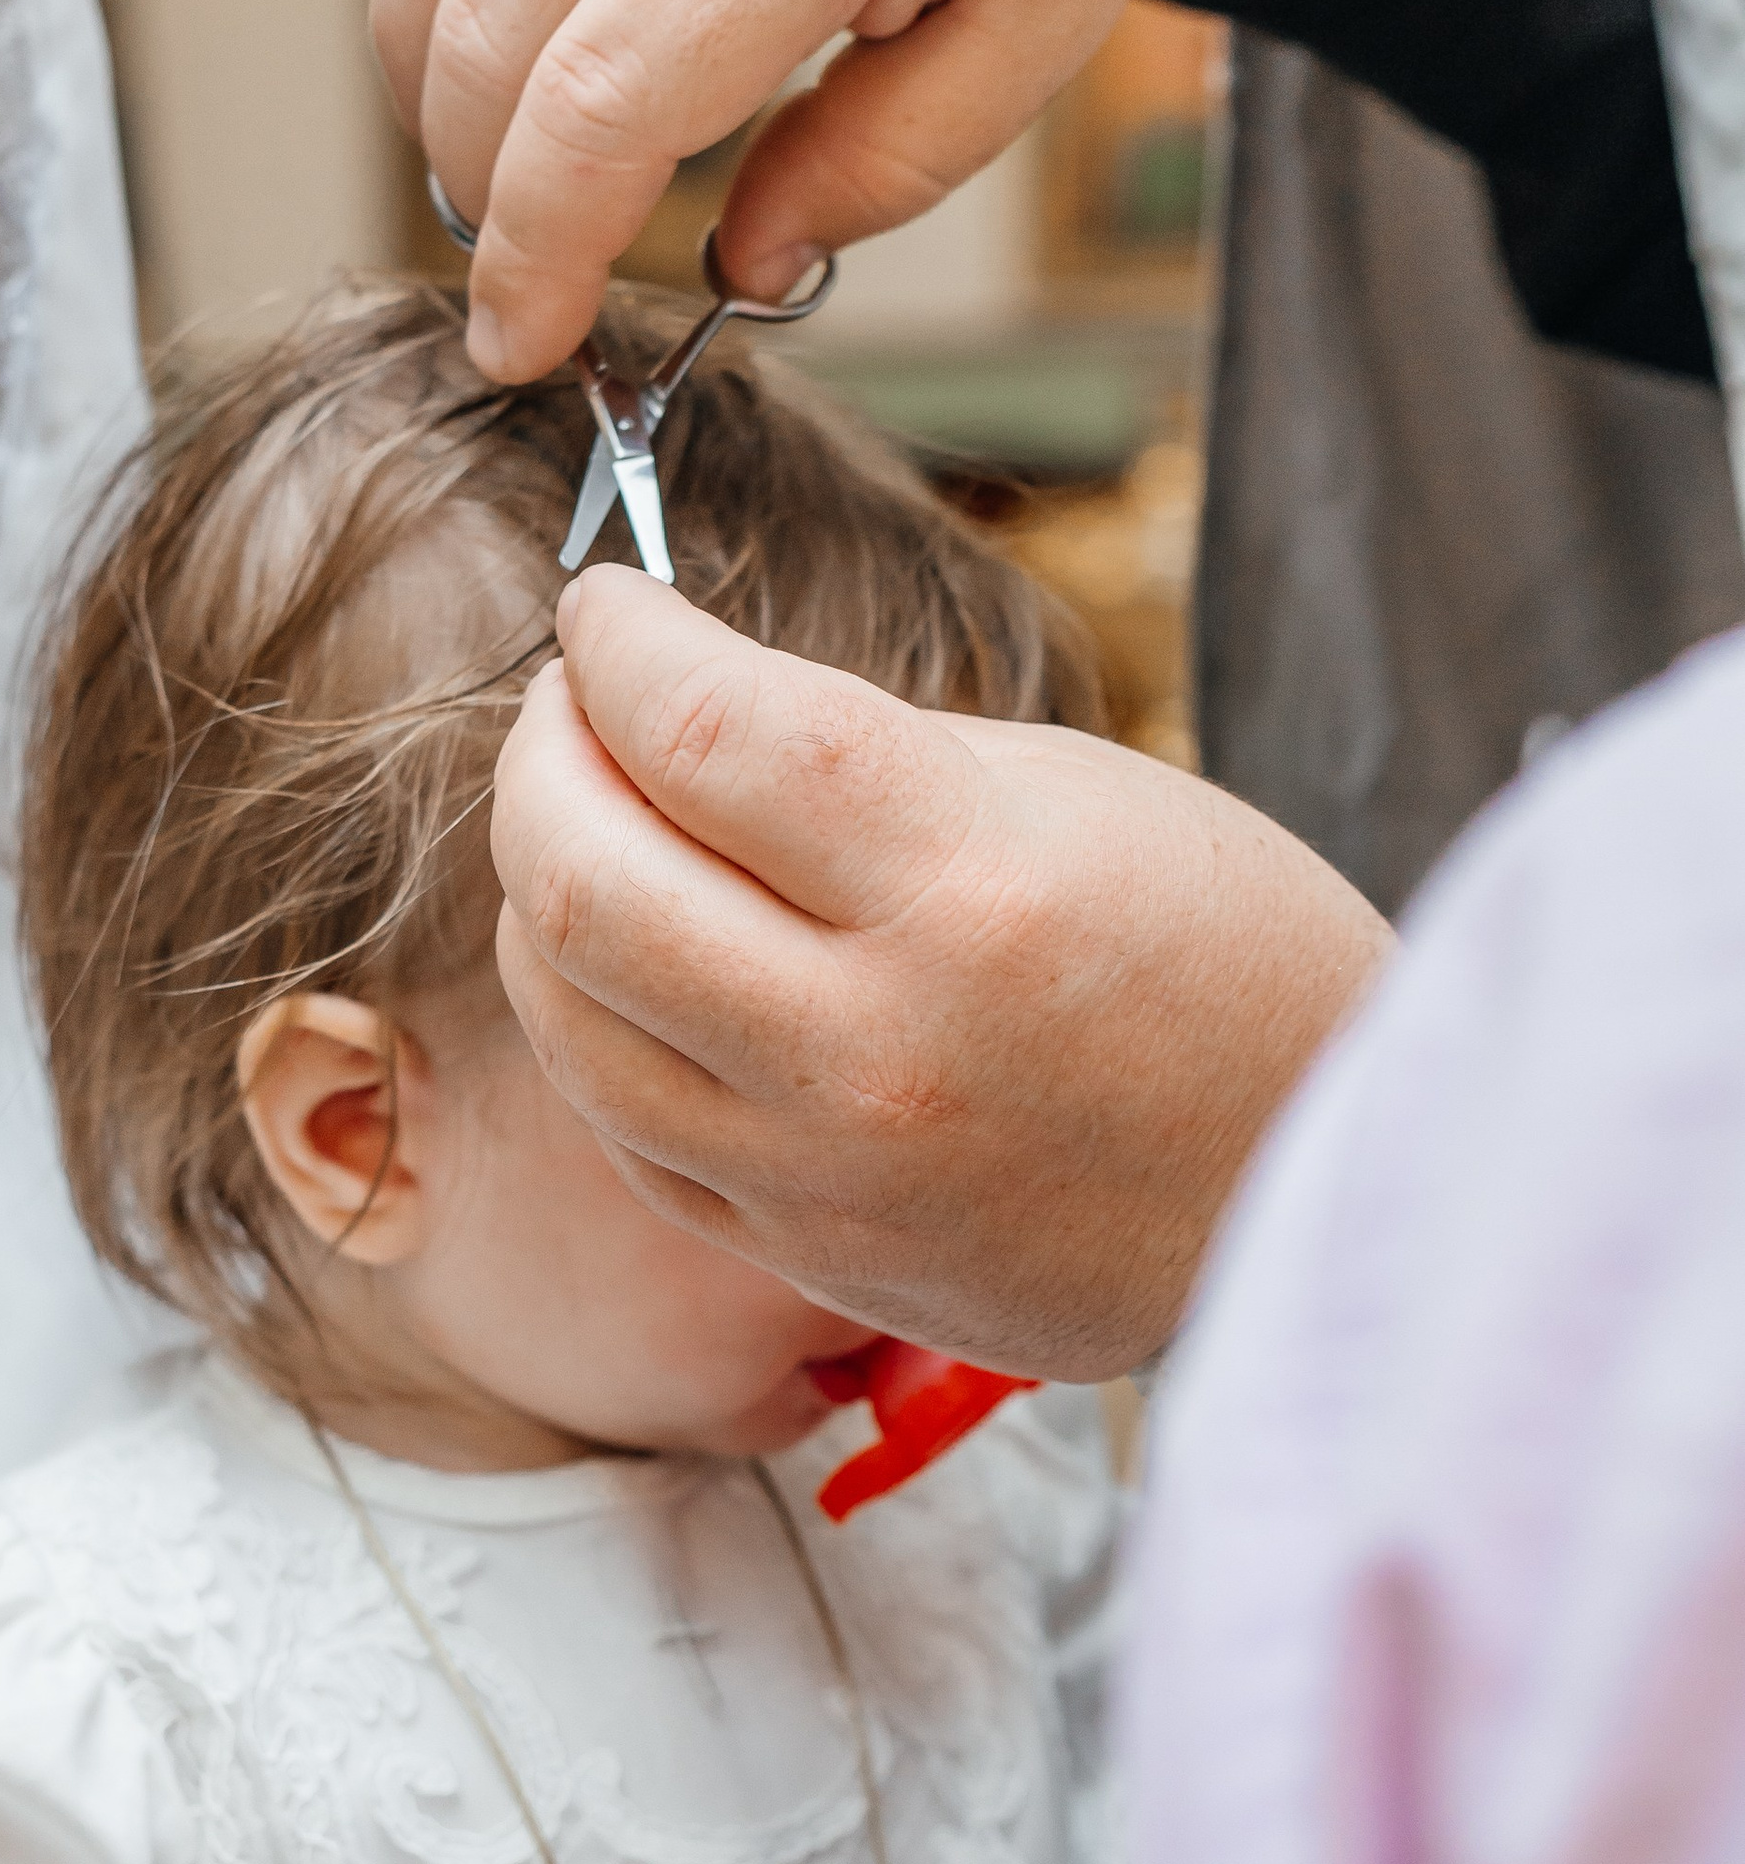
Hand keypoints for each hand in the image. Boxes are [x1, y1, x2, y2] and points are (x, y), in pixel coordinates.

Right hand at [372, 0, 1255, 381]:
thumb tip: (740, 261)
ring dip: (439, 94)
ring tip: (514, 159)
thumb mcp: (1044, 12)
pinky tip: (524, 26)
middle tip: (533, 265)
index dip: (535, 259)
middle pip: (485, 48)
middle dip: (486, 199)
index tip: (520, 347)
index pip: (594, 116)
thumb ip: (888, 160)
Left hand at [490, 574, 1389, 1375]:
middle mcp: (875, 1046)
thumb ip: (854, 755)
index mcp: (967, 890)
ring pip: (569, 1018)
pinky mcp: (806, 1255)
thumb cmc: (1226, 961)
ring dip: (543, 894)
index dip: (619, 642)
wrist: (1322, 1190)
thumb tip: (670, 705)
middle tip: (572, 707)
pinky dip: (602, 1023)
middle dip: (540, 759)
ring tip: (590, 827)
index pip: (699, 729)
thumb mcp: (1072, 796)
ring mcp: (827, 1171)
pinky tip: (645, 965)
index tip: (608, 608)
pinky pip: (625, 1129)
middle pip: (584, 884)